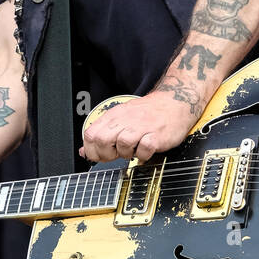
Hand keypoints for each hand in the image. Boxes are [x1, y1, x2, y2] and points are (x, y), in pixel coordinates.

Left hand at [79, 92, 196, 162]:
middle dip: (106, 154)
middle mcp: (126, 120)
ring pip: (122, 144)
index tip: (100, 155)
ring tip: (133, 151)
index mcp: (114, 116)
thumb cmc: (148, 113)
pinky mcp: (157, 135)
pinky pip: (144, 149)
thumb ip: (102, 134)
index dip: (91, 151)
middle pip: (102, 140)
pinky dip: (143, 155)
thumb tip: (84, 151)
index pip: (90, 135)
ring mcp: (142, 127)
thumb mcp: (121, 119)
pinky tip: (145, 152)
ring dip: (126, 154)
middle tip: (116, 155)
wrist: (175, 102)